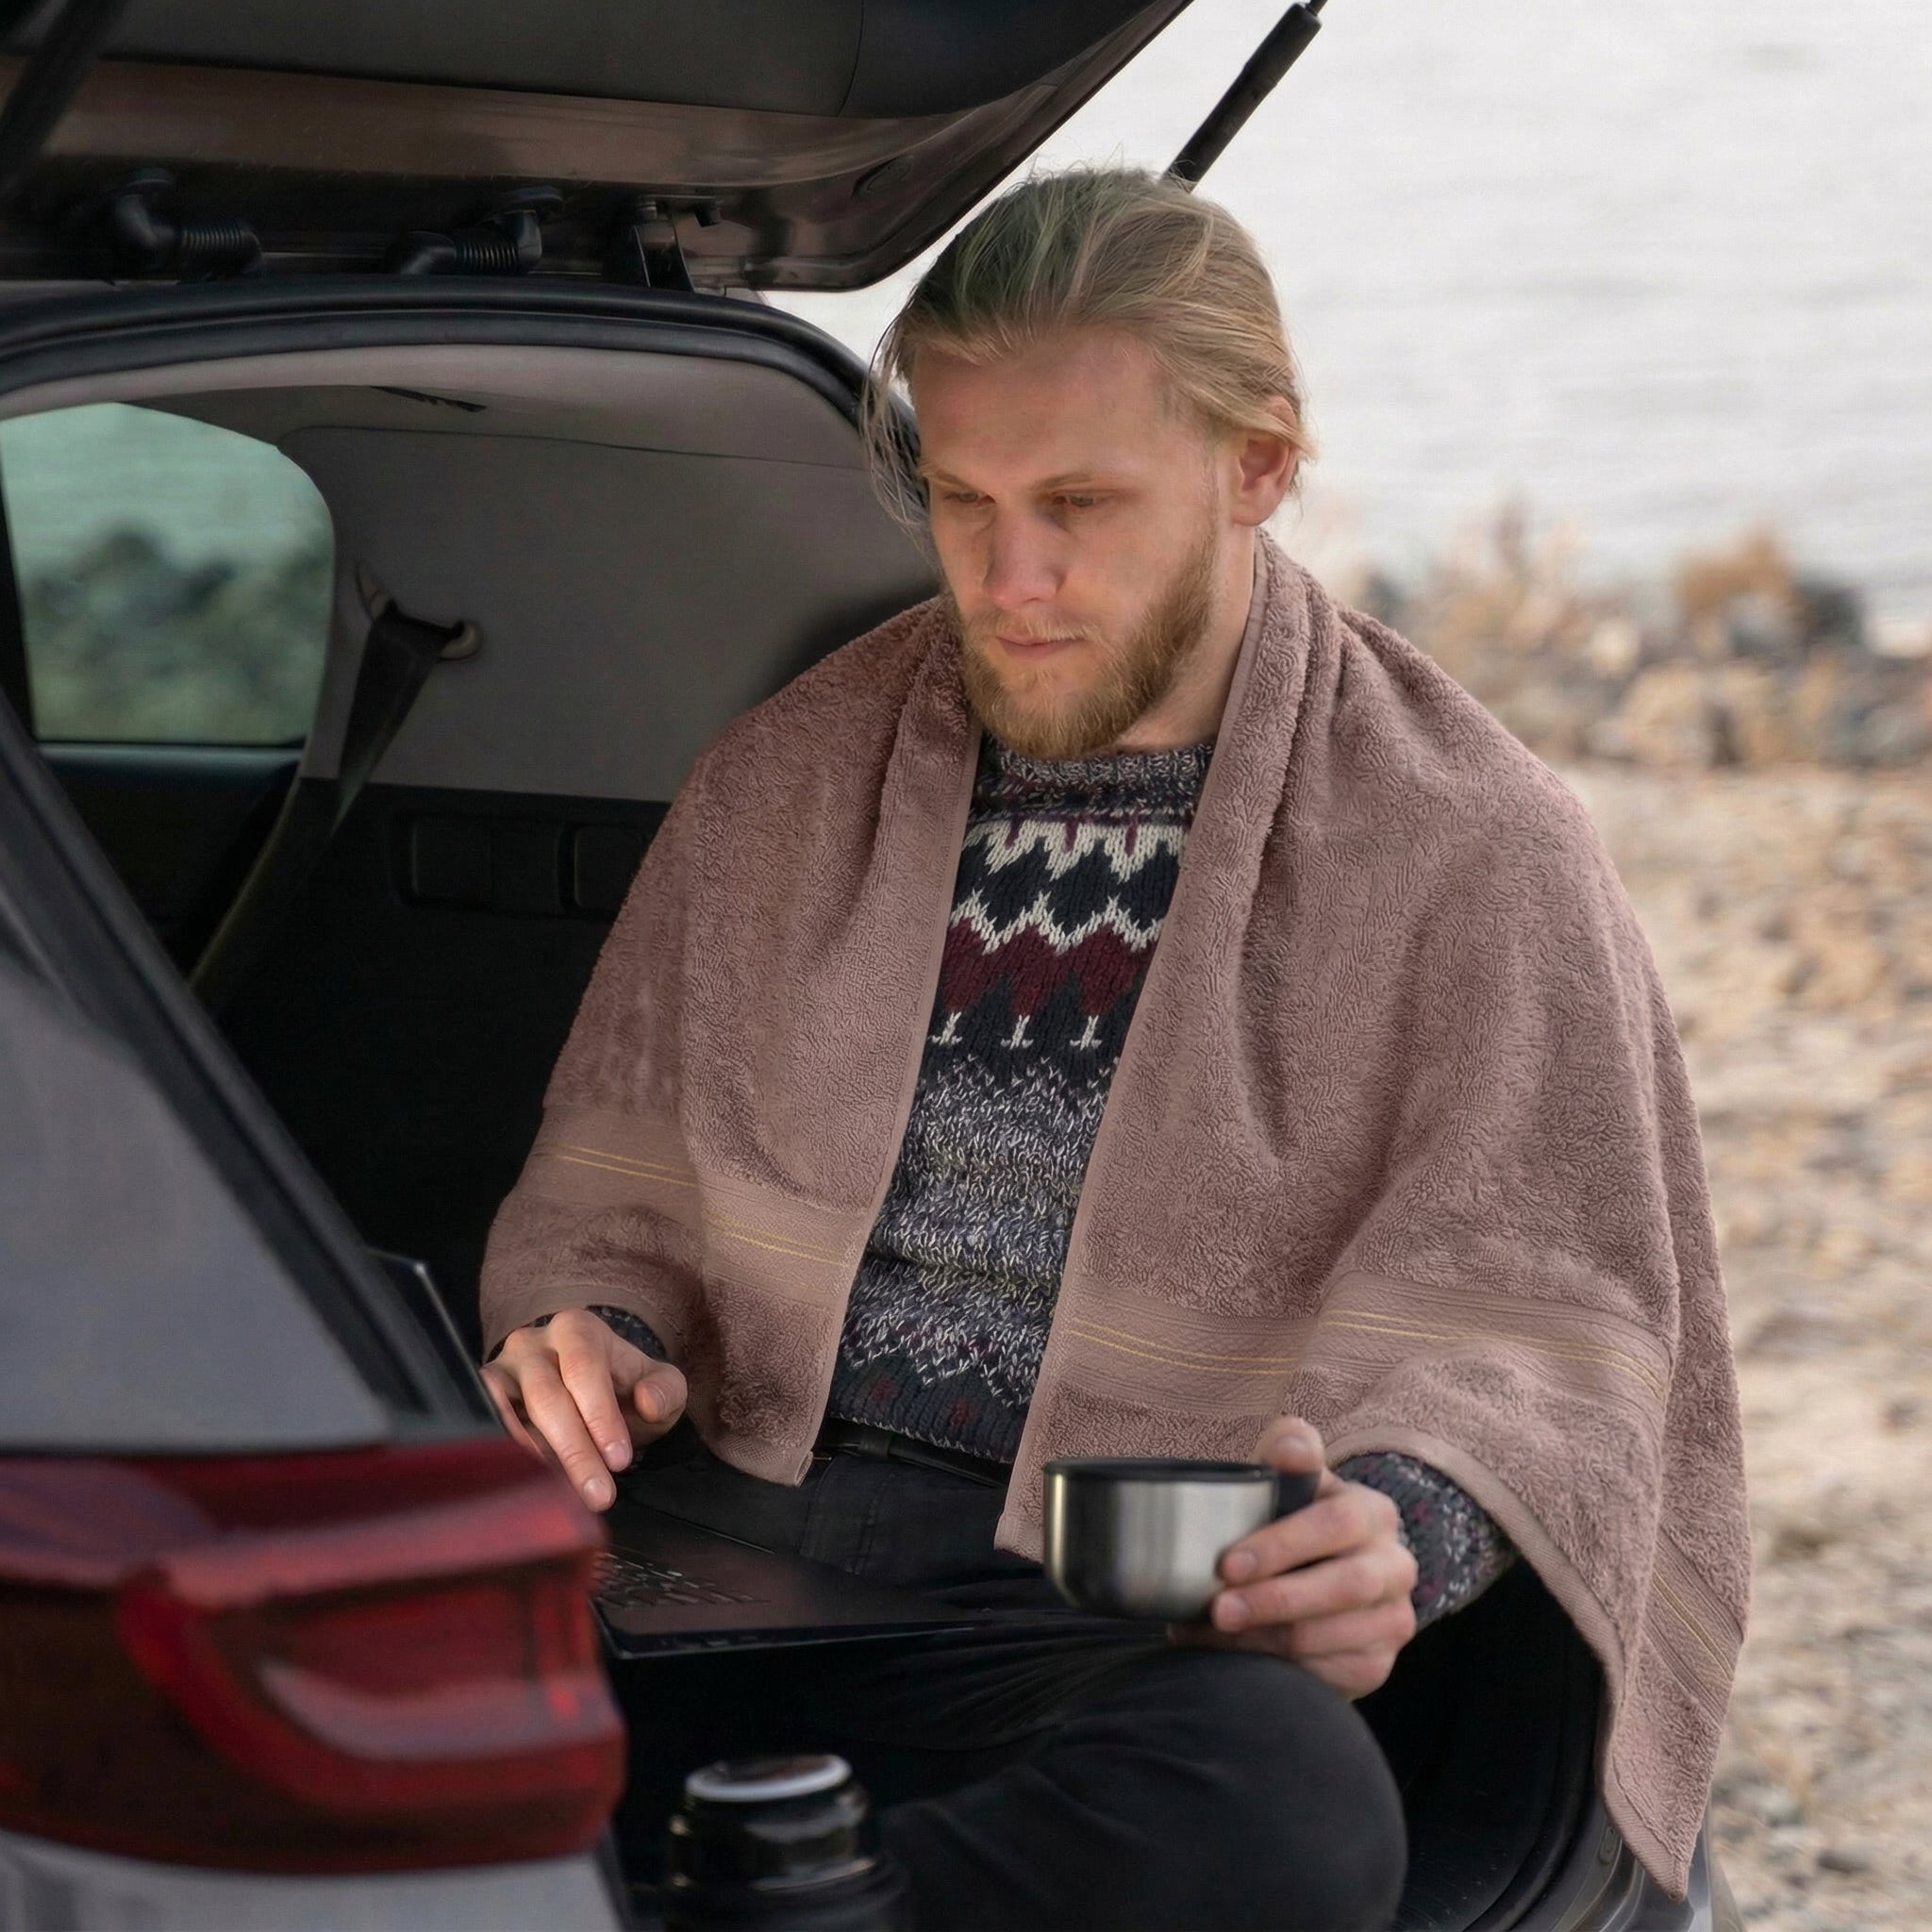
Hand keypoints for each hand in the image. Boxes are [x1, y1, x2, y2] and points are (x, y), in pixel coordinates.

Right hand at [482, 1307, 687, 1510]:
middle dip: (575, 1450)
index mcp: (578, 1329)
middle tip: (599, 1495)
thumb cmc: (624, 1389)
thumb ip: (665, 1391)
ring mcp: (501, 1369)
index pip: (585, 1369)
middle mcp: (532, 1343)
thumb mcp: (660, 1386)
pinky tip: (527, 1484)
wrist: (590, 1393)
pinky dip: (504, 1455)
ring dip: (536, 1460)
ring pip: (509, 1413)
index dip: (600, 1416)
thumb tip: (648, 1401)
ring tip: (563, 1497)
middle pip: (547, 1397)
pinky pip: (484, 1424)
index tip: (619, 1460)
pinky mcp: (481, 1397)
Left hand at [1174, 1416, 1418, 1699]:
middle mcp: (1395, 1565)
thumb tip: (1292, 1447)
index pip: (1335, 1524)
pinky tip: (1239, 1657)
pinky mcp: (1376, 1664)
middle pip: (1343, 1586)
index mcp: (1373, 1513)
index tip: (1227, 1564)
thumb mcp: (1287, 1481)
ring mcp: (1393, 1619)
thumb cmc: (1288, 1521)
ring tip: (1213, 1633)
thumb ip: (1288, 1451)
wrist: (1311, 1580)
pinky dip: (1277, 1668)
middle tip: (1219, 1610)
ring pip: (1329, 1636)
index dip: (1281, 1545)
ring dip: (1264, 1639)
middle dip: (1274, 1599)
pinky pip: (1327, 1673)